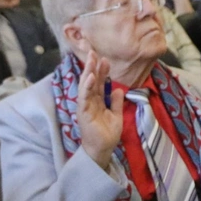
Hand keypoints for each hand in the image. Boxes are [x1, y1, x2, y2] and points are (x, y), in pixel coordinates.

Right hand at [76, 50, 123, 170]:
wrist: (102, 149)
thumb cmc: (107, 134)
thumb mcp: (116, 115)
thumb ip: (115, 102)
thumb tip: (117, 89)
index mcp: (96, 101)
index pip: (98, 83)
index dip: (101, 71)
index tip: (105, 58)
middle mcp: (89, 101)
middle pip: (90, 80)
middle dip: (91, 66)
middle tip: (93, 51)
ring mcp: (85, 106)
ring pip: (86, 86)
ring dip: (88, 72)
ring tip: (91, 59)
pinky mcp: (83, 112)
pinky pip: (84, 97)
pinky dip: (87, 86)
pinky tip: (91, 77)